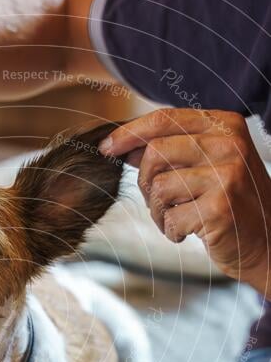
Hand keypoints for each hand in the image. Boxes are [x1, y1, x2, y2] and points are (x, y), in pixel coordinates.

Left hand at [99, 108, 270, 296]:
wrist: (269, 242)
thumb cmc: (231, 203)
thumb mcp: (207, 165)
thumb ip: (170, 149)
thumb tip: (120, 145)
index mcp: (225, 125)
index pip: (164, 119)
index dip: (129, 133)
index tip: (107, 148)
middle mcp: (229, 145)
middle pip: (154, 153)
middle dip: (146, 182)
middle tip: (161, 201)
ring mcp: (226, 176)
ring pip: (159, 188)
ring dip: (159, 212)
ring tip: (179, 218)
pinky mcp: (219, 208)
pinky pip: (170, 218)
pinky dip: (172, 231)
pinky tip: (190, 232)